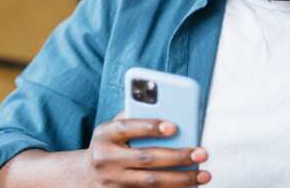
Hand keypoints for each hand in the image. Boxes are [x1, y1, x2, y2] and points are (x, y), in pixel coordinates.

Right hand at [84, 112, 210, 186]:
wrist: (86, 177)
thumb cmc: (109, 145)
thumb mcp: (112, 128)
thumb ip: (134, 117)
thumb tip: (168, 109)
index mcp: (105, 135)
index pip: (127, 128)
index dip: (150, 127)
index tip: (174, 126)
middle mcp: (106, 159)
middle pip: (146, 159)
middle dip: (177, 156)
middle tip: (201, 153)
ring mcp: (112, 181)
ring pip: (151, 182)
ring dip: (181, 179)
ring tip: (203, 175)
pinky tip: (189, 186)